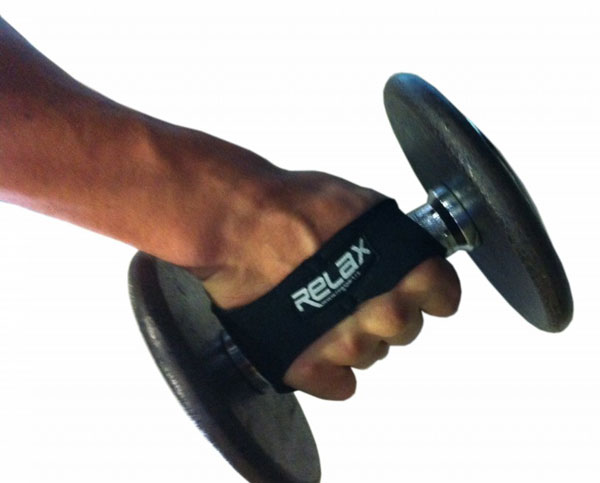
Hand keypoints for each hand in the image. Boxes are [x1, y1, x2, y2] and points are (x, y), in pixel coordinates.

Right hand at [196, 169, 460, 399]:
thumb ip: (391, 235)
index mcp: (407, 270)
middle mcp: (385, 313)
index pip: (444, 297)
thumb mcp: (358, 203)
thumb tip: (401, 248)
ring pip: (370, 355)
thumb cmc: (291, 206)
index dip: (429, 290)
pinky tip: (310, 341)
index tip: (417, 289)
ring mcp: (347, 345)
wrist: (236, 226)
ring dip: (353, 337)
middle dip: (386, 312)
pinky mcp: (310, 368)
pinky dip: (328, 369)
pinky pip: (339, 384)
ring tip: (321, 310)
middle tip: (353, 291)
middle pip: (406, 329)